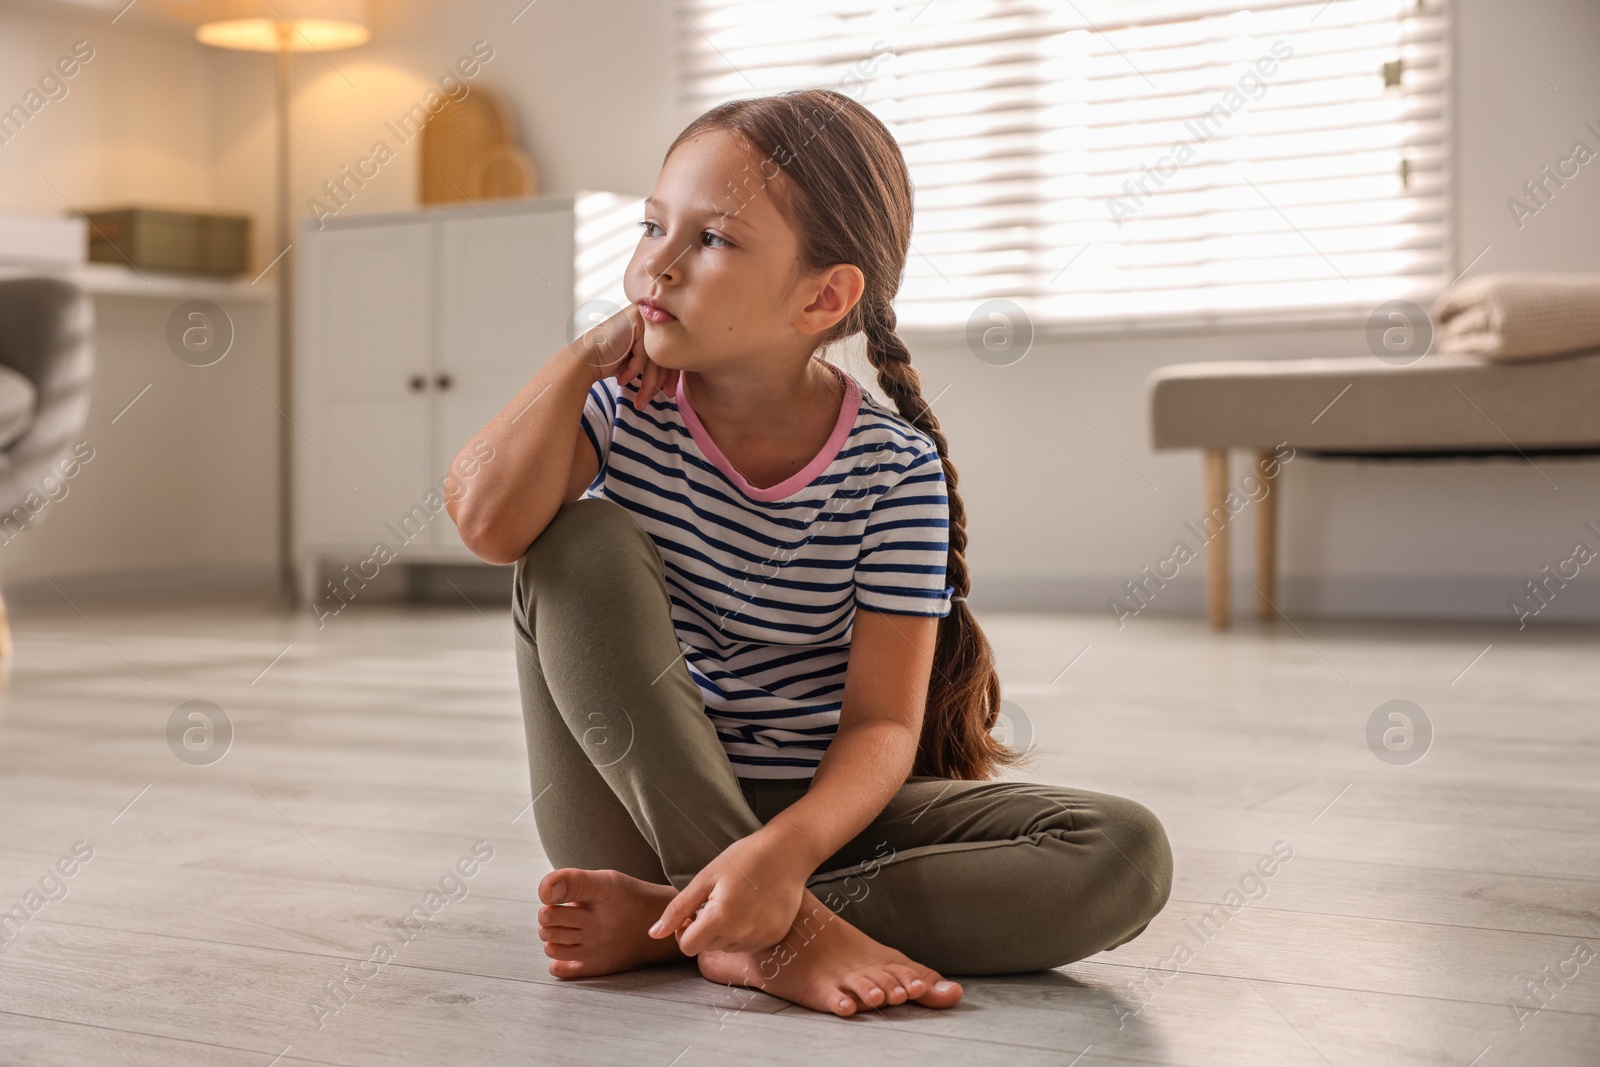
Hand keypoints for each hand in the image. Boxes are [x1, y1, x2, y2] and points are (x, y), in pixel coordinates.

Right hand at [570, 303, 677, 411]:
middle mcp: (650, 316)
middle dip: (662, 380)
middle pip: (665, 352)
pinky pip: (644, 353)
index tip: (669, 393)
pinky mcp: (636, 321)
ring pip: (657, 355)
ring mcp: (643, 315)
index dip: (670, 375)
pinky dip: (633, 370)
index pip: (669, 351)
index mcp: (652, 325)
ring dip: (649, 383)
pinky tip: (622, 379)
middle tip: (665, 397)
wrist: (584, 360)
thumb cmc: (609, 362)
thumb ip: (655, 362)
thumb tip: (675, 379)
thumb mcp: (638, 362)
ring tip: (641, 400)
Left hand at [647, 828, 811, 955]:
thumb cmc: (744, 858)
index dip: (684, 930)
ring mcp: (761, 938)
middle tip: (717, 900)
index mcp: (721, 918)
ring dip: (725, 932)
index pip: (687, 946)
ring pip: (728, 947)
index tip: (694, 912)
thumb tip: (653, 933)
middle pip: (707, 947)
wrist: (787, 852)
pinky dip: (744, 932)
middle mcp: (742, 934)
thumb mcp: (706, 878)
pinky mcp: (774, 937)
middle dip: (705, 929)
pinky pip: (748, 945)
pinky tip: (752, 909)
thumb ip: (679, 908)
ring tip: (736, 902)